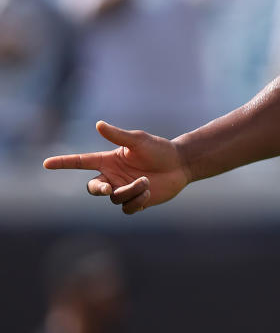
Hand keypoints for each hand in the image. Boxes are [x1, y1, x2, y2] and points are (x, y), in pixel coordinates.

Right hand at [44, 121, 190, 213]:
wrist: (180, 164)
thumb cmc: (159, 149)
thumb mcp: (138, 140)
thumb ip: (118, 135)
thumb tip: (98, 124)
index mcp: (109, 160)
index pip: (81, 162)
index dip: (64, 163)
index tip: (47, 163)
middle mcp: (113, 176)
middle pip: (93, 188)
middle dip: (98, 189)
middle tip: (108, 188)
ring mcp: (123, 190)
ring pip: (114, 199)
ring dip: (130, 190)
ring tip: (146, 181)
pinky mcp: (135, 202)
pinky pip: (127, 208)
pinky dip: (137, 200)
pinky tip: (148, 192)